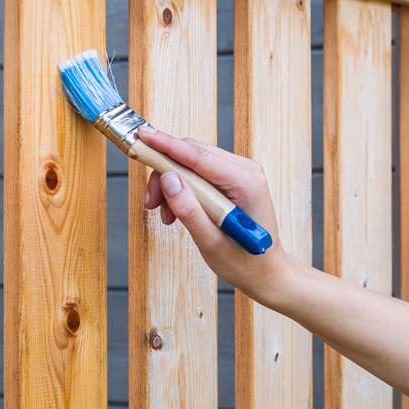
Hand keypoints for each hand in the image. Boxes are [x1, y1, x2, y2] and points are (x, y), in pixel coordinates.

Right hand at [138, 126, 297, 303]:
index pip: (198, 156)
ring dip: (172, 183)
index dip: (166, 145)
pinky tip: (177, 210)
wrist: (266, 272)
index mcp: (246, 184)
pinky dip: (182, 188)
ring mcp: (242, 173)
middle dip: (164, 173)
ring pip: (193, 161)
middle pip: (192, 154)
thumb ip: (188, 210)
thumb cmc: (244, 262)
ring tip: (165, 214)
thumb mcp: (210, 243)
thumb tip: (168, 179)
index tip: (142, 135)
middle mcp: (247, 171)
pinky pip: (200, 171)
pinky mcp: (234, 178)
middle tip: (150, 202)